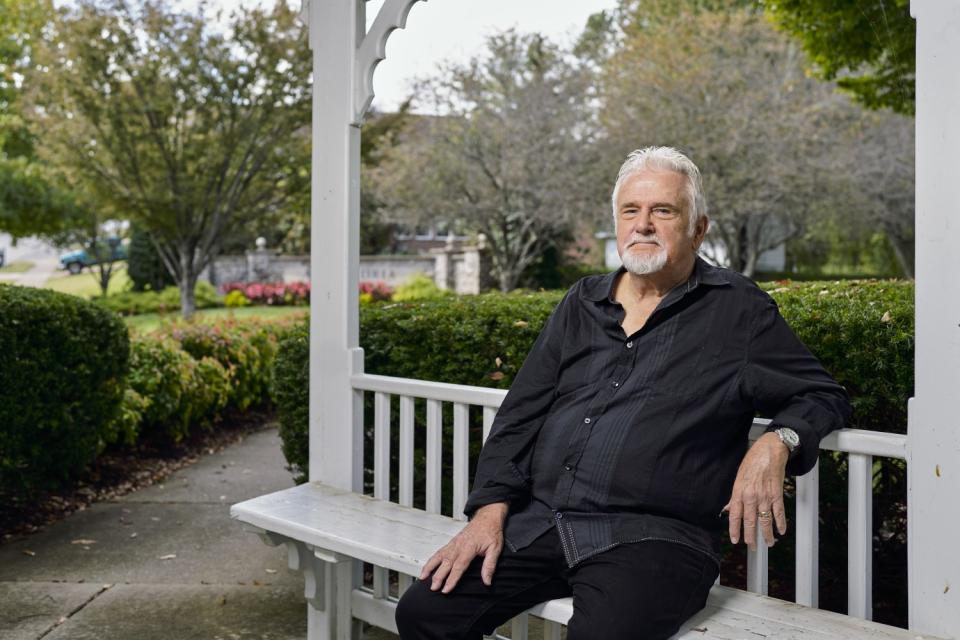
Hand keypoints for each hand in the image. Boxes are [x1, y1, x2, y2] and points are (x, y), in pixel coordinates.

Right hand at [419, 502, 507, 593]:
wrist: (488, 517)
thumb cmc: (491, 531)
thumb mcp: (495, 548)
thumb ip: (490, 565)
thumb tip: (487, 581)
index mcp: (469, 547)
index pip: (459, 566)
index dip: (452, 579)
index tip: (446, 589)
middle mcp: (459, 545)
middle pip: (446, 563)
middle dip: (438, 576)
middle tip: (433, 588)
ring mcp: (453, 543)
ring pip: (439, 556)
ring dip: (430, 567)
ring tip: (422, 577)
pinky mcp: (452, 542)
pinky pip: (439, 552)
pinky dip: (432, 560)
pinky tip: (427, 566)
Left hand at [722, 432, 788, 549]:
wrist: (769, 451)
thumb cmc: (752, 462)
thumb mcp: (738, 478)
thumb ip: (734, 496)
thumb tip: (728, 509)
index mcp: (739, 492)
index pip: (735, 515)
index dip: (734, 529)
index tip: (735, 540)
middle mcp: (751, 496)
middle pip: (750, 521)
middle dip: (751, 537)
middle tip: (752, 547)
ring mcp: (765, 496)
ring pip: (765, 520)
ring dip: (767, 534)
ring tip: (768, 543)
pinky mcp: (777, 494)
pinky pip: (779, 512)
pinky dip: (781, 523)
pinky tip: (781, 531)